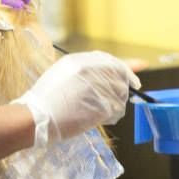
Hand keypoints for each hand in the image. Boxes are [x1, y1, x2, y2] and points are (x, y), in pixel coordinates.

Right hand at [13, 50, 140, 147]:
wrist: (37, 117)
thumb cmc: (45, 100)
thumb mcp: (62, 74)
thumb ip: (84, 72)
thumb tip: (106, 74)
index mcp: (78, 61)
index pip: (110, 60)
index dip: (127, 66)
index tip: (140, 67)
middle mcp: (89, 70)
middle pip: (120, 75)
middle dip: (122, 86)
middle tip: (118, 96)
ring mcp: (97, 86)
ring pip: (121, 93)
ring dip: (115, 103)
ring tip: (97, 110)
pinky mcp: (102, 104)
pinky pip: (117, 109)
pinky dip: (112, 115)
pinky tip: (98, 118)